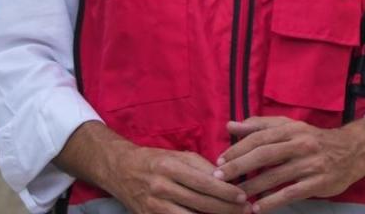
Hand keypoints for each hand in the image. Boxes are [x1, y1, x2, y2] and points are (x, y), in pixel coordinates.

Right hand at [106, 144, 247, 213]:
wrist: (120, 169)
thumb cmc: (156, 160)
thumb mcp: (179, 156)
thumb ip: (202, 167)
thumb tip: (226, 178)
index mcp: (171, 167)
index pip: (204, 182)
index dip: (225, 191)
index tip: (242, 196)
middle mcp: (161, 187)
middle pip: (199, 202)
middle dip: (225, 208)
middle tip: (245, 210)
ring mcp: (153, 205)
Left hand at [215, 116, 364, 212]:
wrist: (354, 150)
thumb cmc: (315, 139)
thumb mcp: (291, 127)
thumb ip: (260, 126)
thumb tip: (230, 126)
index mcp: (294, 129)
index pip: (261, 137)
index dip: (238, 149)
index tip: (219, 161)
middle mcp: (302, 144)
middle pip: (265, 155)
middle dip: (239, 167)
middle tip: (219, 178)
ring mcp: (311, 164)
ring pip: (276, 176)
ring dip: (251, 188)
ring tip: (233, 197)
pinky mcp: (319, 182)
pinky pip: (291, 193)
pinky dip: (272, 201)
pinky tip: (257, 208)